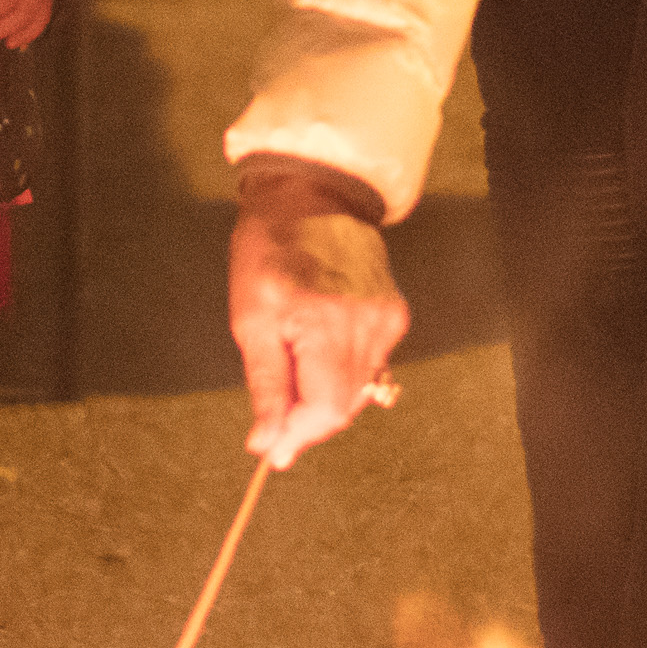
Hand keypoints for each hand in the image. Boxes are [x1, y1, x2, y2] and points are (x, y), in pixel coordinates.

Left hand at [227, 157, 405, 464]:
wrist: (309, 197)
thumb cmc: (269, 251)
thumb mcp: (251, 319)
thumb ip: (267, 385)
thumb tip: (268, 442)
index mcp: (326, 324)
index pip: (326, 409)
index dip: (298, 437)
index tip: (271, 450)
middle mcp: (368, 324)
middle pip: (345, 406)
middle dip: (307, 420)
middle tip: (274, 419)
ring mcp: (387, 319)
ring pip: (359, 391)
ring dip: (324, 396)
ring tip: (294, 368)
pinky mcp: (395, 314)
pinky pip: (370, 365)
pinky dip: (341, 371)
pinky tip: (319, 347)